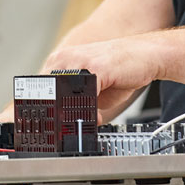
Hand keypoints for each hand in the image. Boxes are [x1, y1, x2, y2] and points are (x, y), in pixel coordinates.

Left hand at [44, 34, 164, 119]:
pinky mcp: (97, 67)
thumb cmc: (119, 70)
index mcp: (60, 62)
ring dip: (69, 114)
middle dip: (53, 114)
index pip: (39, 88)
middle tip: (61, 129)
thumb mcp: (91, 89)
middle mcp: (66, 59)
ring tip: (79, 124)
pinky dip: (90, 111)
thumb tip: (65, 123)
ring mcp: (79, 61)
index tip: (42, 125)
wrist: (146, 55)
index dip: (41, 109)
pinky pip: (85, 95)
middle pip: (46, 93)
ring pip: (62, 95)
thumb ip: (76, 103)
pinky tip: (96, 116)